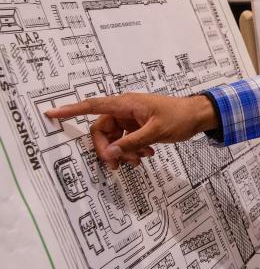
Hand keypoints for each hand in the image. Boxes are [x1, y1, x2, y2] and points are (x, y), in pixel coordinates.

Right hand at [45, 93, 218, 169]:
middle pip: (102, 130)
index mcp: (126, 104)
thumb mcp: (155, 131)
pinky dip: (132, 150)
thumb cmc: (179, 117)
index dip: (71, 110)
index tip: (51, 114)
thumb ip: (132, 143)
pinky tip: (146, 156)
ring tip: (139, 161)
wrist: (199, 116)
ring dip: (123, 152)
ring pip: (115, 138)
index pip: (93, 105)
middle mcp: (126, 109)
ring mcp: (132, 118)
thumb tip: (110, 153)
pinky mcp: (139, 126)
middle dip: (108, 148)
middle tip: (116, 165)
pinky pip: (127, 140)